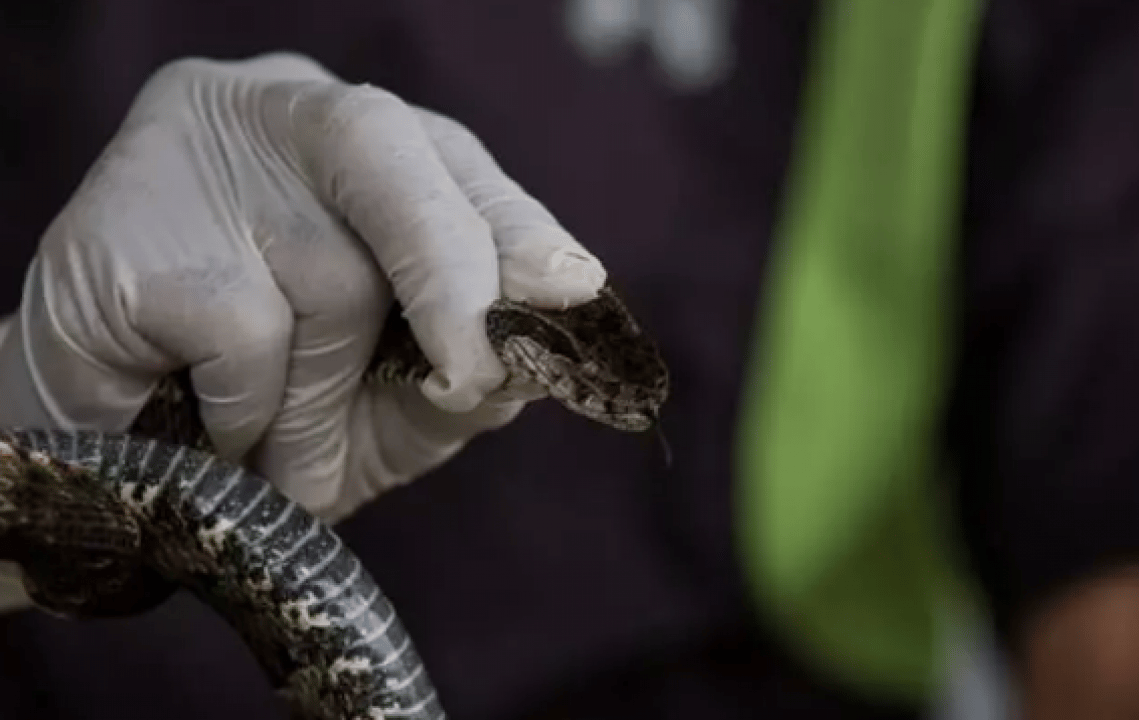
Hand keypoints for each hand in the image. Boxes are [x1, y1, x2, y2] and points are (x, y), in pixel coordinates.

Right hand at [0, 53, 605, 521]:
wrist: (120, 461)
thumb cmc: (279, 417)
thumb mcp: (396, 407)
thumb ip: (470, 381)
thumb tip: (528, 360)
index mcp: (366, 157)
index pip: (453, 161)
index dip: (514, 224)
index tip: (571, 289)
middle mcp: (281, 120)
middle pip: (386, 152)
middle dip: (450, 276)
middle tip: (472, 378)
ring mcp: (192, 153)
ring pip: (320, 267)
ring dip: (321, 397)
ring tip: (273, 442)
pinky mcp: (118, 218)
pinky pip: (238, 326)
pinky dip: (247, 406)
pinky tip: (200, 415)